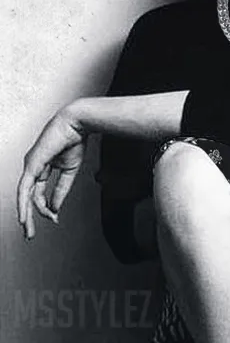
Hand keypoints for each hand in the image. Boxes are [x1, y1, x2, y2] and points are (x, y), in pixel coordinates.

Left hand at [18, 108, 87, 238]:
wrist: (77, 123)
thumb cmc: (75, 140)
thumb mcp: (70, 170)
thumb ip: (61, 189)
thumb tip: (55, 208)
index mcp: (41, 167)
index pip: (39, 192)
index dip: (46, 207)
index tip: (54, 218)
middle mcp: (32, 168)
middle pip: (28, 197)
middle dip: (29, 216)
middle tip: (29, 234)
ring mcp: (30, 166)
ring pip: (25, 195)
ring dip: (26, 214)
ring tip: (27, 229)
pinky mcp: (32, 165)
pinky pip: (25, 189)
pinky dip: (23, 204)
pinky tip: (23, 217)